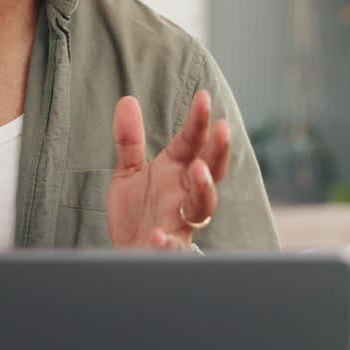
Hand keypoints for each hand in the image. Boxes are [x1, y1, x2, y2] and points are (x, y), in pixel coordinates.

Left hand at [106, 90, 231, 249]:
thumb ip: (129, 139)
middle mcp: (184, 193)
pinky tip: (159, 236)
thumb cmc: (138, 211)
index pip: (192, 142)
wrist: (130, 252)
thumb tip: (126, 100)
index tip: (204, 97)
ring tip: (197, 171)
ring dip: (203, 188)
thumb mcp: (129, 171)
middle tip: (222, 129)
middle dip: (217, 151)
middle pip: (209, 170)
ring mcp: (180, 221)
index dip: (199, 121)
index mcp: (177, 170)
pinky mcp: (168, 249)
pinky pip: (172, 247)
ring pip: (201, 206)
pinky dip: (167, 243)